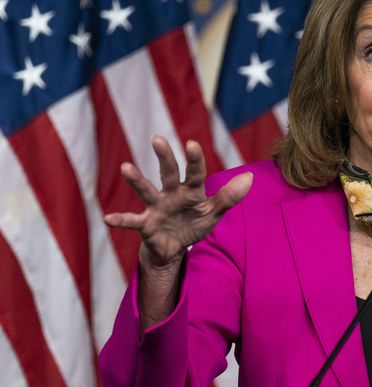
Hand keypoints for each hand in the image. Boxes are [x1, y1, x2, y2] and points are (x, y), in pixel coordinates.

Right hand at [104, 136, 251, 269]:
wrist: (175, 248)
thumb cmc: (194, 224)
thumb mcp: (214, 213)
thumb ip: (229, 197)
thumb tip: (249, 177)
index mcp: (192, 190)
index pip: (196, 173)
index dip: (195, 160)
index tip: (192, 144)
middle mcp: (172, 194)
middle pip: (169, 173)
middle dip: (165, 157)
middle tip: (158, 138)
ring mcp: (157, 207)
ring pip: (147, 191)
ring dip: (137, 180)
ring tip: (126, 167)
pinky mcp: (146, 224)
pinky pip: (132, 221)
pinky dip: (121, 219)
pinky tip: (108, 217)